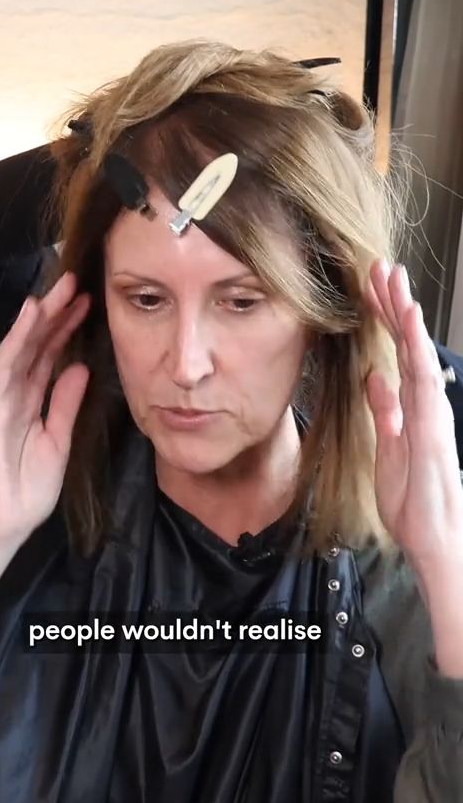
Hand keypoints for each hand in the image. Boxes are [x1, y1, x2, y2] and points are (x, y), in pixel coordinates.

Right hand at [0, 270, 90, 553]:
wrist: (1, 526)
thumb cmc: (25, 492)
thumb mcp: (58, 442)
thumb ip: (66, 404)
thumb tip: (81, 369)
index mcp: (30, 402)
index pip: (50, 356)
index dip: (68, 329)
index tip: (90, 304)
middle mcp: (13, 394)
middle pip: (36, 344)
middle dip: (56, 312)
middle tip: (79, 282)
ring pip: (21, 347)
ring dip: (40, 316)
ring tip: (62, 288)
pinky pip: (5, 365)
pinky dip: (17, 338)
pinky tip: (32, 315)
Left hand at [364, 259, 462, 567]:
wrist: (433, 537)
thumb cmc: (414, 498)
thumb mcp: (389, 445)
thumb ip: (384, 410)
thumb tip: (374, 377)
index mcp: (412, 403)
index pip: (395, 350)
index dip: (382, 317)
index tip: (368, 287)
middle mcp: (425, 399)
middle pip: (406, 341)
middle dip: (392, 301)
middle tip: (379, 266)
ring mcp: (430, 408)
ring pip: (416, 348)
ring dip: (403, 311)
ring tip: (393, 278)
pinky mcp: (431, 422)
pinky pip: (423, 376)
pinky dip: (417, 344)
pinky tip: (410, 318)